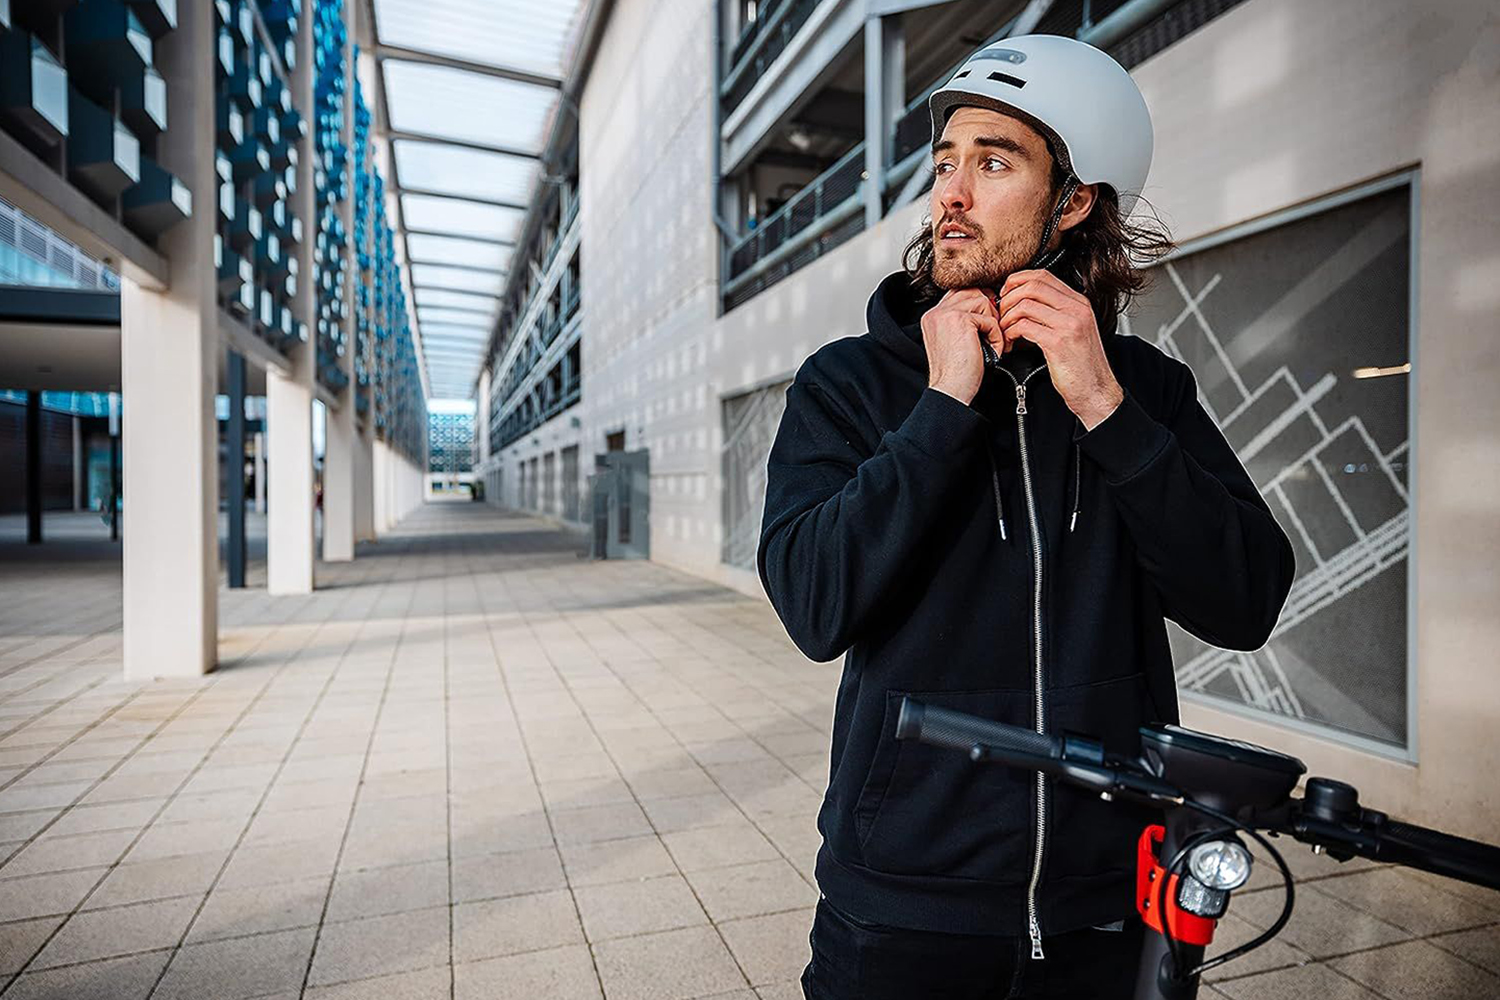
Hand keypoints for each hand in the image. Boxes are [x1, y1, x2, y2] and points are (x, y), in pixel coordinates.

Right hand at [920, 288, 1003, 405]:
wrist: (950, 389)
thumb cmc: (956, 373)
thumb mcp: (955, 340)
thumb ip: (963, 320)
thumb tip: (986, 305)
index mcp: (932, 317)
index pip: (959, 293)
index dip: (978, 304)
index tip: (988, 321)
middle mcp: (936, 312)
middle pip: (971, 291)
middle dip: (988, 309)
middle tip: (993, 330)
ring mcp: (946, 314)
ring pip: (982, 301)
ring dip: (993, 322)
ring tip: (991, 342)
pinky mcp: (960, 320)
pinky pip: (989, 319)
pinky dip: (996, 335)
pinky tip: (992, 350)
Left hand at [996, 270, 1122, 429]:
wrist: (1096, 389)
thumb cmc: (1081, 364)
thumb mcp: (1072, 330)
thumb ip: (1054, 312)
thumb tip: (1024, 302)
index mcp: (1078, 303)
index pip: (1043, 276)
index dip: (1018, 281)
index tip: (1007, 294)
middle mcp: (1076, 309)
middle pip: (1032, 285)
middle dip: (1009, 297)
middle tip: (1001, 313)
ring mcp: (1068, 323)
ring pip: (1025, 304)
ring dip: (1007, 316)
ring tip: (1006, 330)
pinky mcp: (1058, 341)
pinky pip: (1024, 325)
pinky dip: (1011, 332)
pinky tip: (1012, 341)